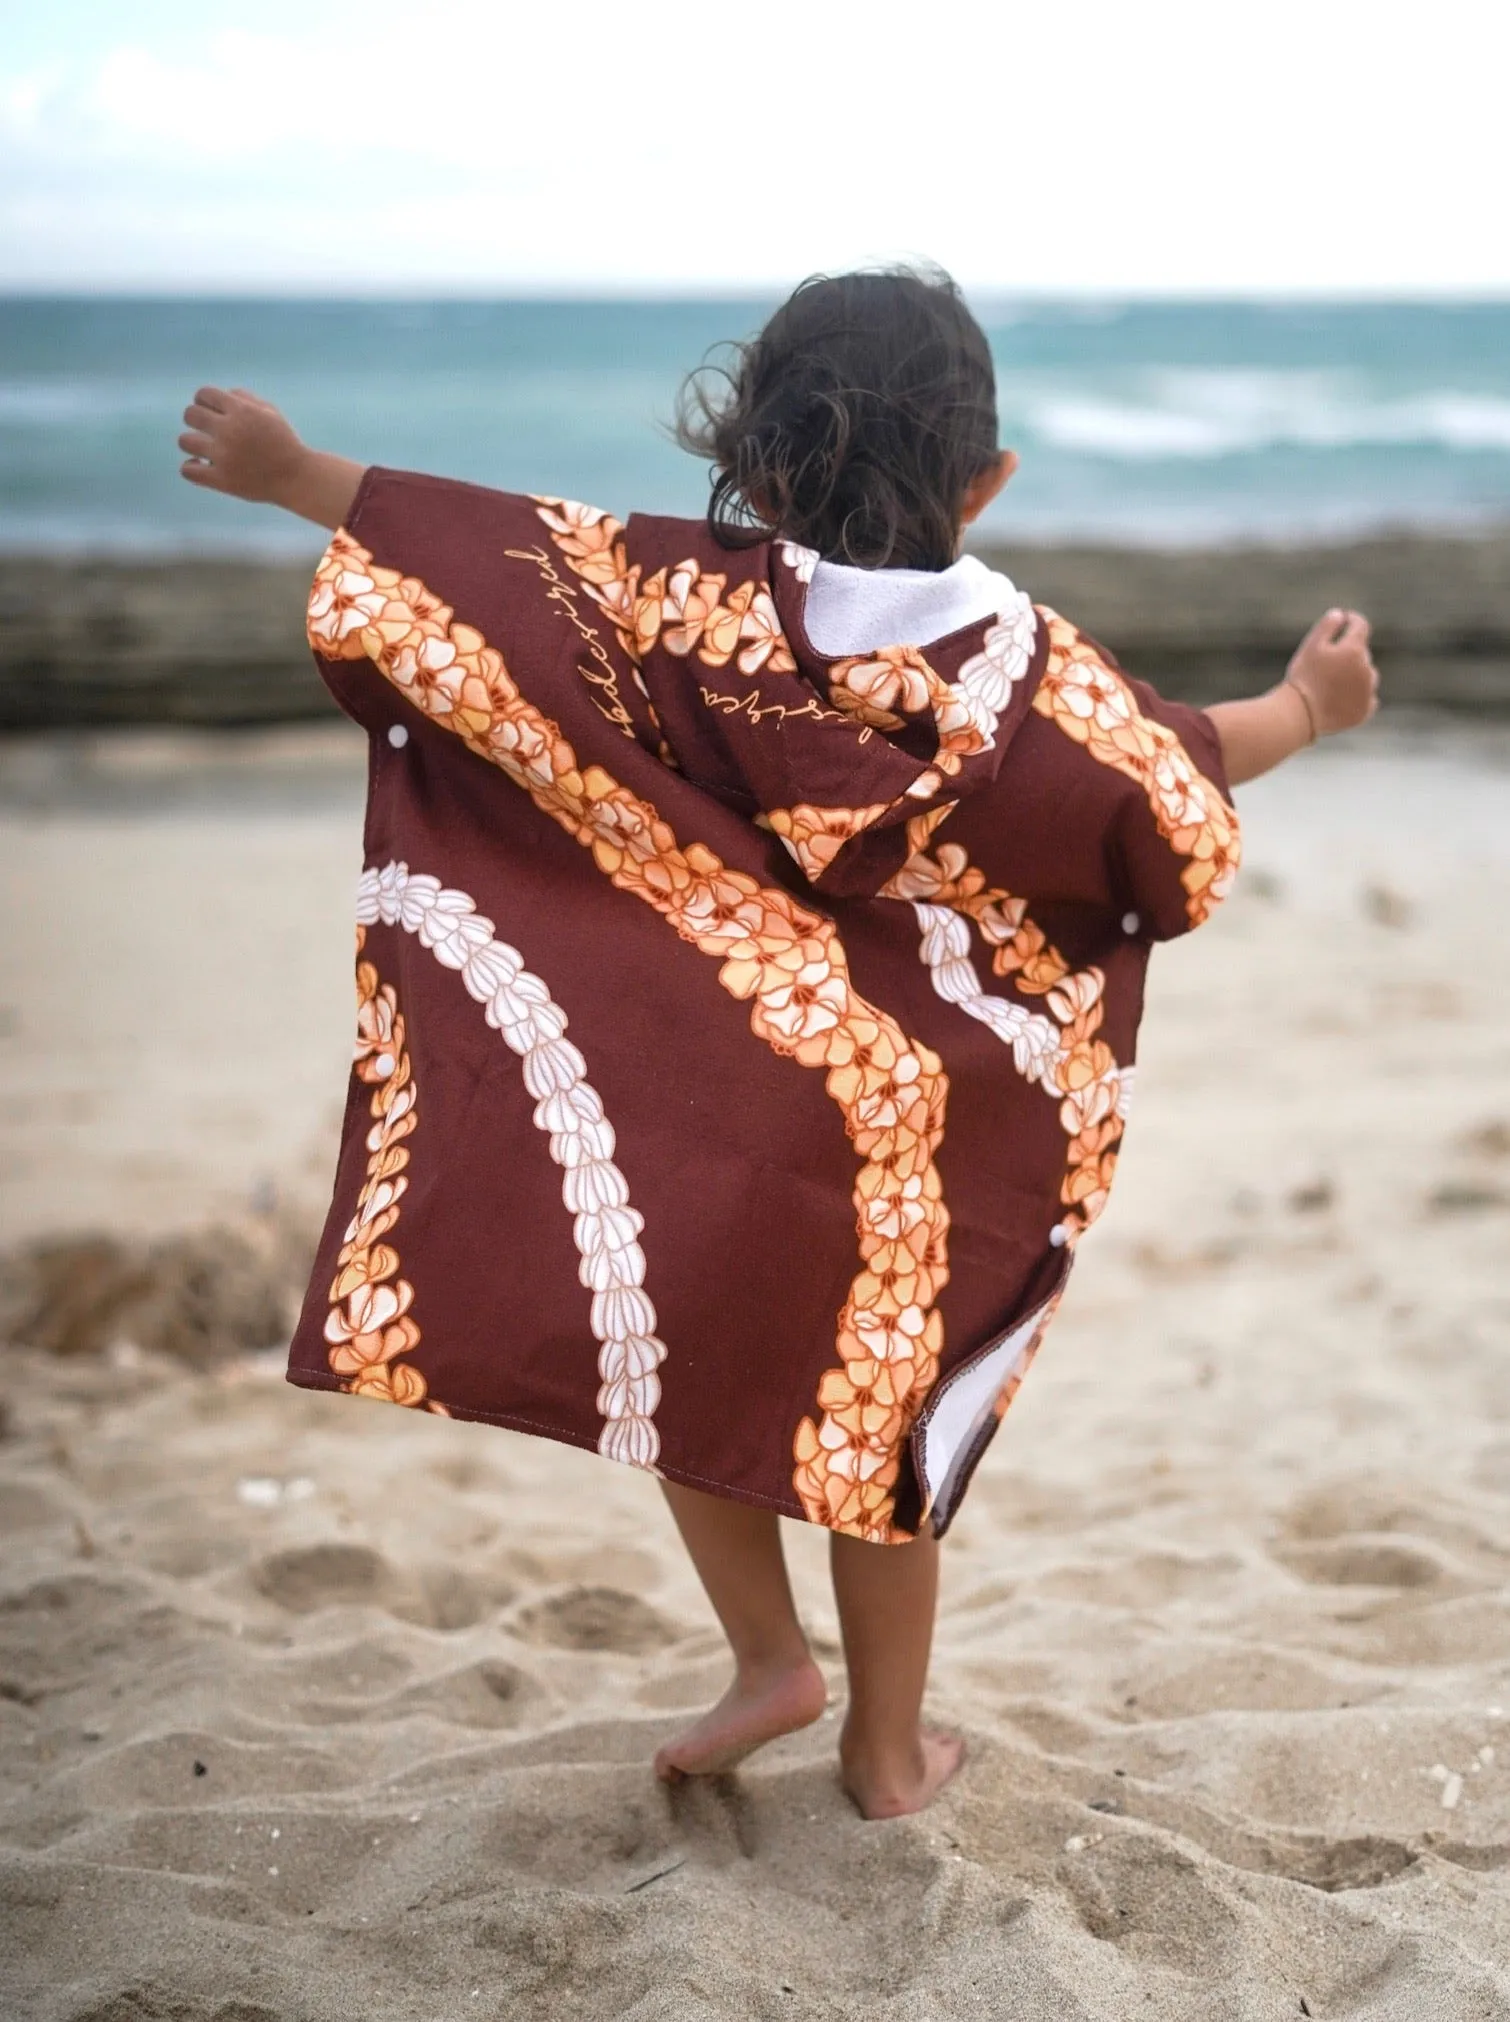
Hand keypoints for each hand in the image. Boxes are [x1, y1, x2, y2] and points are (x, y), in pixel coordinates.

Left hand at [178, 386, 309, 505]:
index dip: (205, 401)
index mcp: (241, 411)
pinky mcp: (222, 480)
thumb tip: (219, 395)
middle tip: (210, 431)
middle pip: (190, 415)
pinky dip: (191, 467)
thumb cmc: (283, 442)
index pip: (203, 394)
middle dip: (196, 420)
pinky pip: (187, 470)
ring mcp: (224, 457)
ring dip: (193, 443)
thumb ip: (244, 398)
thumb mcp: (270, 412)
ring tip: (206, 450)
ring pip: (184, 441)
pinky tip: (202, 467)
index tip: (214, 412)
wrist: (297, 478)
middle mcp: (230, 431)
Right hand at [1285, 609, 1379, 737]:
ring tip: (1335, 683)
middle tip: (1328, 661)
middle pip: (1363, 653)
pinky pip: (1368, 699)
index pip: (1361, 626)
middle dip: (1349, 653)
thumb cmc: (1303, 677)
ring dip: (1357, 675)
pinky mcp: (1364, 711)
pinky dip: (1359, 696)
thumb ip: (1327, 626)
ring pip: (1368, 676)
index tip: (1345, 620)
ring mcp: (1368, 691)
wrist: (1300, 715)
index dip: (1353, 620)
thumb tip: (1340, 615)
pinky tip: (1342, 698)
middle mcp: (1367, 669)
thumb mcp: (1310, 646)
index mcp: (1354, 649)